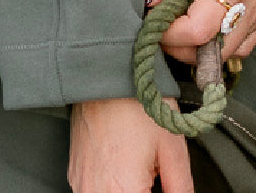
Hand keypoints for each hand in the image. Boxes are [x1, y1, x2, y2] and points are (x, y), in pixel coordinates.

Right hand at [69, 97, 192, 192]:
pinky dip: (111, 189)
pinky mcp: (75, 174)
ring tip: (139, 172)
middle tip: (153, 176)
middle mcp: (95, 192)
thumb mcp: (172, 149)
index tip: (164, 185)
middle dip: (142, 192)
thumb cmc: (138, 105)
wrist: (106, 74)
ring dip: (126, 191)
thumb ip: (180, 189)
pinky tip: (124, 170)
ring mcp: (82, 185)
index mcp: (123, 191)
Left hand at [147, 0, 255, 64]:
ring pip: (230, 54)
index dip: (169, 33)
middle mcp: (254, 3)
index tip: (151, 20)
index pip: (199, 30)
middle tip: (160, 25)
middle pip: (214, 52)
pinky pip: (244, 43)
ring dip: (201, 49)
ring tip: (179, 25)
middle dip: (181, 47)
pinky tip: (204, 22)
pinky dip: (221, 42)